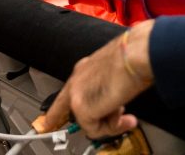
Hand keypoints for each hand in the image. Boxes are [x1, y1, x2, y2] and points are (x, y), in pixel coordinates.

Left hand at [41, 20, 155, 138]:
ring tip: (125, 114)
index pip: (67, 92)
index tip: (47, 122)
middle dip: (98, 120)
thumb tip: (117, 101)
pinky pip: (94, 130)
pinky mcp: (82, 107)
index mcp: (85, 68)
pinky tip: (122, 117)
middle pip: (76, 111)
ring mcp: (76, 94)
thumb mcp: (118, 72)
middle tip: (116, 119)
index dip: (56, 111)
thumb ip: (110, 87)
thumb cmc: (135, 56)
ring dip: (110, 123)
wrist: (137, 53)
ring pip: (88, 122)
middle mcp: (78, 79)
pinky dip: (111, 128)